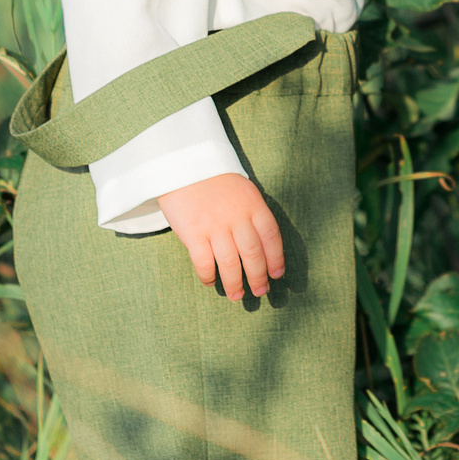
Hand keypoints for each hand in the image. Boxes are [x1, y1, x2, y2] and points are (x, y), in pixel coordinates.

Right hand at [155, 173, 285, 300]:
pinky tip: (211, 282)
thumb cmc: (214, 180)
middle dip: (258, 277)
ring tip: (237, 296)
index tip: (276, 274)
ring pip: (230, 264)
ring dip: (235, 284)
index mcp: (253, 205)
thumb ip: (252, 214)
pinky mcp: (193, 233)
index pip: (271, 237)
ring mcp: (214, 226)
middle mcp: (237, 217)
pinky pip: (204, 263)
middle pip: (253, 254)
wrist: (182, 163)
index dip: (276, 259)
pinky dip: (209, 277)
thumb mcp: (242, 190)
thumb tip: (261, 246)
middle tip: (260, 291)